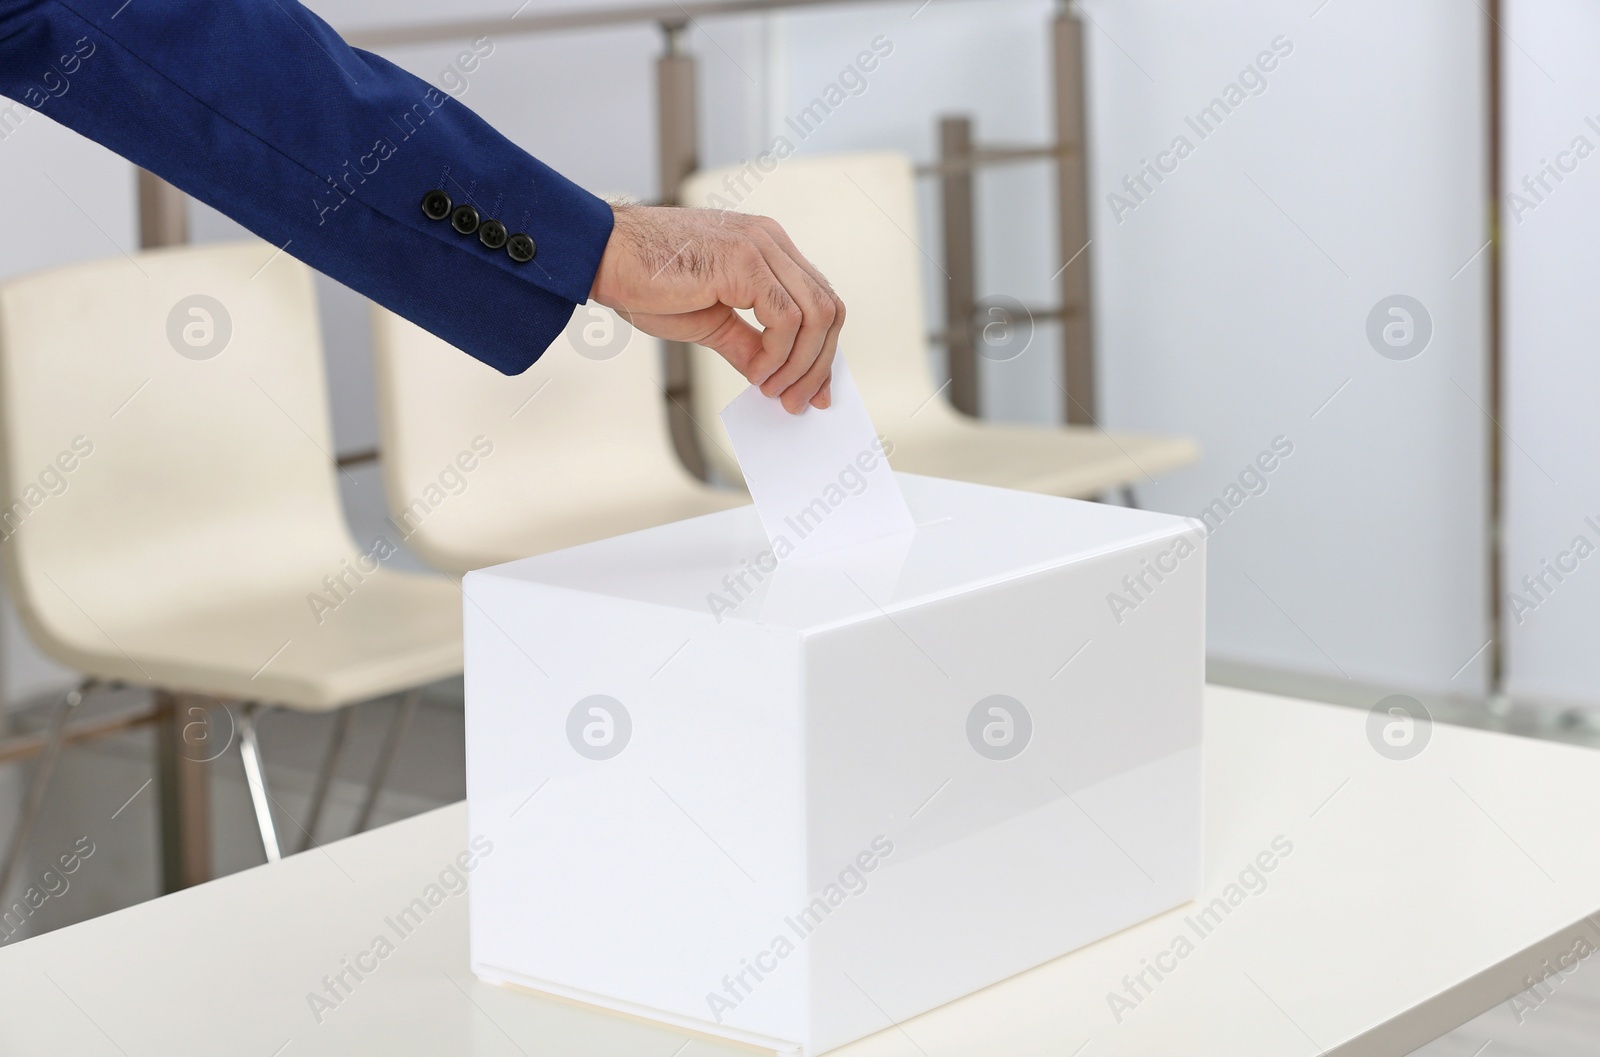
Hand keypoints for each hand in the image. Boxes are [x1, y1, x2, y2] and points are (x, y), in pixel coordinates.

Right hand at [589, 203, 844, 412]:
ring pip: (816, 314)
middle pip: (829, 308)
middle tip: (796, 401)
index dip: (825, 350)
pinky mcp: (744, 261)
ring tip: (772, 390)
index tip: (815, 391)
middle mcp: (770, 241)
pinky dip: (778, 354)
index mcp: (767, 249)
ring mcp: (760, 247)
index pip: (819, 300)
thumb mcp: (710, 322)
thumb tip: (773, 377)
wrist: (602, 257)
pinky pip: (786, 318)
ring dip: (800, 364)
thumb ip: (748, 345)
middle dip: (819, 364)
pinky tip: (756, 372)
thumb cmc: (645, 281)